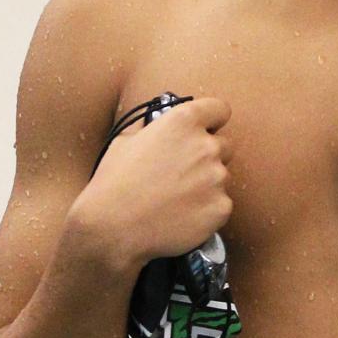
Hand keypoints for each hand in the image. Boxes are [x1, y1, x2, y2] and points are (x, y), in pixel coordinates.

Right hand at [74, 97, 232, 267]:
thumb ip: (153, 127)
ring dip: (206, 184)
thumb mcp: (126, 141)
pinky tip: (181, 216)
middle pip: (224, 146)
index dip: (213, 119)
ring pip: (221, 178)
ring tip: (176, 199)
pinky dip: (207, 210)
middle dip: (208, 156)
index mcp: (184, 122)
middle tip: (183, 172)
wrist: (114, 227)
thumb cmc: (115, 182)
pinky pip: (221, 204)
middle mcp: (206, 146)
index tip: (207, 128)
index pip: (219, 110)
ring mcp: (217, 179)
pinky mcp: (221, 208)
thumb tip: (162, 123)